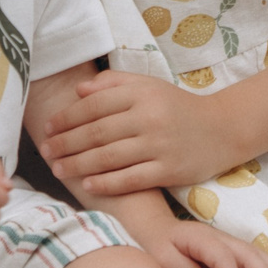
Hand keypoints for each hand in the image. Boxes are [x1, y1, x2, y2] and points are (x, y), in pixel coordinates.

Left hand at [38, 70, 229, 196]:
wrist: (223, 129)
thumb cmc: (178, 107)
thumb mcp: (150, 86)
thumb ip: (115, 83)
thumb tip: (78, 91)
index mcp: (143, 93)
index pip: (95, 105)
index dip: (67, 117)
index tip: (48, 127)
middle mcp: (150, 117)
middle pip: (97, 132)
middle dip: (66, 143)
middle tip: (45, 152)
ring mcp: (160, 145)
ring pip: (109, 157)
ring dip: (78, 165)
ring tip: (58, 169)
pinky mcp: (169, 170)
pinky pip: (130, 179)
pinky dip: (105, 183)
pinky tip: (87, 185)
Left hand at [147, 220, 267, 267]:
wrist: (157, 231)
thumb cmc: (159, 248)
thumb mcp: (162, 262)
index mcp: (203, 239)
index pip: (224, 259)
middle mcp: (221, 238)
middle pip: (249, 253)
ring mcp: (228, 242)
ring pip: (256, 253)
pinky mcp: (231, 250)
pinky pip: (254, 258)